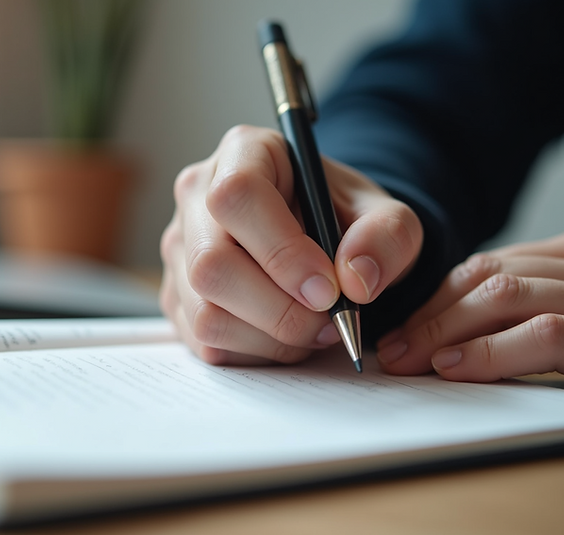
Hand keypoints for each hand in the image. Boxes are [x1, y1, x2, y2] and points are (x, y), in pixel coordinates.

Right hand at [160, 125, 422, 364]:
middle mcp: (197, 196)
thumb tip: (355, 278)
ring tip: (313, 329)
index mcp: (243, 152)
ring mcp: (179, 248)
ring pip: (205, 313)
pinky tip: (285, 334)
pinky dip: (255, 352)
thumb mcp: (387, 216)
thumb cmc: (344, 218)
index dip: (281, 251)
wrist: (322, 239)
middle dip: (279, 311)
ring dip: (270, 338)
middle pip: (211, 265)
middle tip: (329, 321)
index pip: (237, 196)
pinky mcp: (176, 294)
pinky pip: (205, 342)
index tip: (327, 288)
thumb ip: (387, 237)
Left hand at [376, 218, 563, 396]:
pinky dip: (495, 353)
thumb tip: (461, 334)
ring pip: (508, 297)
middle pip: (490, 277)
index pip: (493, 263)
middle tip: (389, 350)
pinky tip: (458, 368)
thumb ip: (551, 306)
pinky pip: (551, 336)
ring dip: (444, 332)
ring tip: (409, 361)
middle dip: (429, 315)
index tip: (400, 328)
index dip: (437, 298)